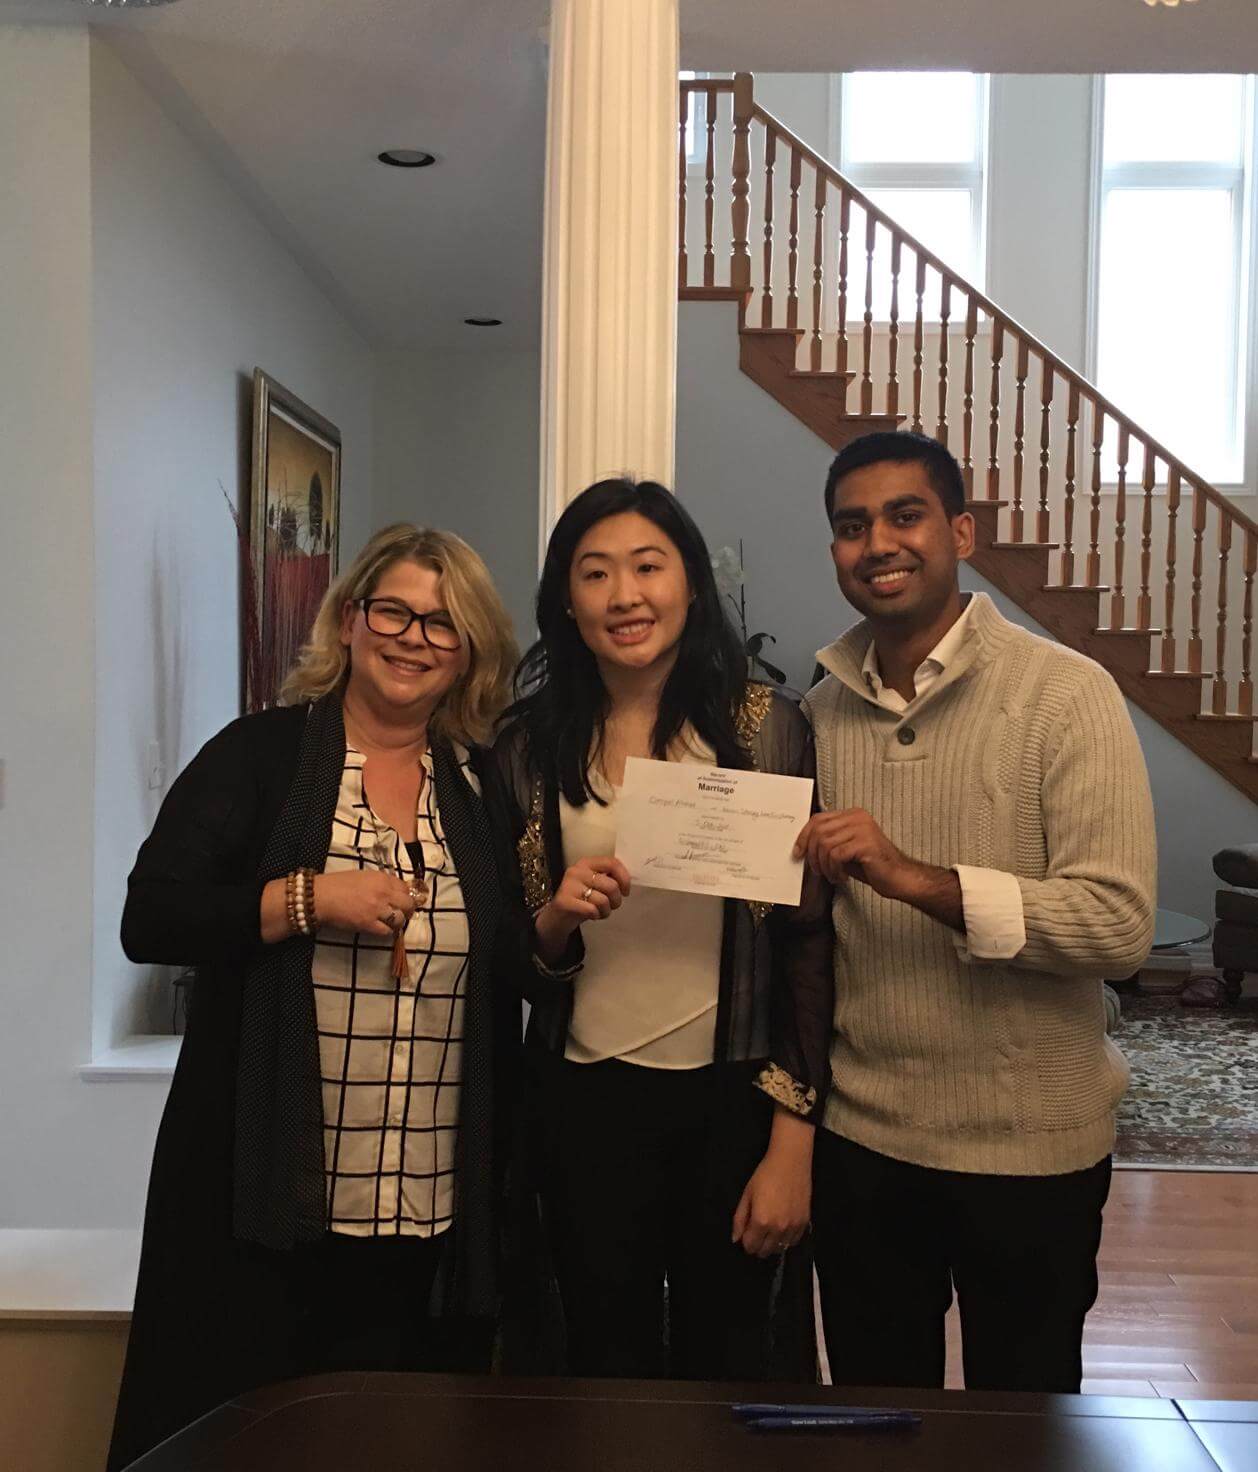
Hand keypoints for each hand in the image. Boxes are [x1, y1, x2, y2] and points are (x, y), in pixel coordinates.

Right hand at [312, 869, 426, 937]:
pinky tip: (381, 928)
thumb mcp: (364, 876)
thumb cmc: (339, 884)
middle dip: (407, 909)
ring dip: (397, 921)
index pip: (405, 888)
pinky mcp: (368, 924)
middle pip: (408, 904)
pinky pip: (387, 931)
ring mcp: (377, 909)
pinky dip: (386, 931)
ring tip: (391, 922)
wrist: (321, 897)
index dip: (405, 895)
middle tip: (402, 913)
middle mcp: (383, 893)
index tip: (401, 900)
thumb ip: (381, 882)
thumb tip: (393, 891)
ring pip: (400, 919)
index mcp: (382, 879)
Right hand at [533, 856, 631, 961]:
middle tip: (612, 906)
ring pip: (603, 900)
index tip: (625, 891)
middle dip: (616, 900)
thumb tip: (627, 881)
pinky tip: (591, 915)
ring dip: (606, 911)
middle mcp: (576, 871)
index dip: (624, 878)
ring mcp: (569, 886)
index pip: (612, 863)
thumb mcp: (595, 885)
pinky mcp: (564, 901)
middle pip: (611, 885)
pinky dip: (596, 916)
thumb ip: (608, 878)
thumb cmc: (582, 900)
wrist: (557, 917)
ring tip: (600, 912)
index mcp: (586, 863)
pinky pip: (592, 910)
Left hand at [731, 1117, 812, 1258]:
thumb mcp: (747, 1195)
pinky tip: (782, 1229)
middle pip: (765, 1251)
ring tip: (769, 1230)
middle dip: (757, 1245)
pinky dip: (786, 1240)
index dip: (745, 1242)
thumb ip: (739, 1219)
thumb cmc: (765, 1175)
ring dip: (772, 1244)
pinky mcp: (804, 1223)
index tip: (746, 1234)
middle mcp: (778, 1228)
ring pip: (780, 1249)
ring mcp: (793, 1227)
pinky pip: (793, 1242)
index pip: (750, 1246)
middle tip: (756, 1232)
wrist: (790, 1162)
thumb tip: (735, 1239)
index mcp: (761, 1221)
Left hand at [793, 807, 919, 899]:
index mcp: (853, 814)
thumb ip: (828, 843)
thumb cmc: (872, 866)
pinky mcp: (865, 843)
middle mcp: (857, 817)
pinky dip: (834, 870)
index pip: (818, 819)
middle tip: (817, 871)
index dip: (803, 836)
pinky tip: (842, 877)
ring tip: (832, 875)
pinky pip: (836, 855)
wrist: (899, 877)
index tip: (797, 853)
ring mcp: (862, 828)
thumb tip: (802, 847)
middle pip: (819, 830)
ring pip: (825, 844)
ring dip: (824, 865)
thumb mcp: (845, 850)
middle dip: (812, 854)